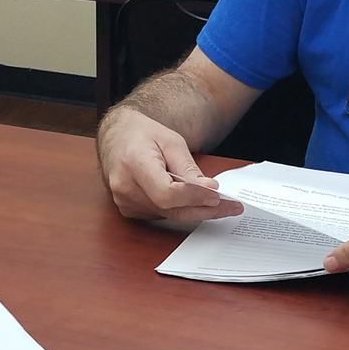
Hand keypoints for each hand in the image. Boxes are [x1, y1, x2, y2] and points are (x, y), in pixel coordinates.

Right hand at [96, 106, 242, 221]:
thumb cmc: (143, 134)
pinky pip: (161, 215)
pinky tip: (193, 201)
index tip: (217, 195)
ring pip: (168, 215)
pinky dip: (179, 209)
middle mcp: (125, 187)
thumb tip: (208, 189)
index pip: (166, 193)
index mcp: (134, 163)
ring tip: (218, 203)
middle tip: (231, 207)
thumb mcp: (171, 142)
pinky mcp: (128, 209)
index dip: (194, 197)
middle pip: (170, 209)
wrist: (117, 137)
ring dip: (195, 210)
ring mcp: (124, 201)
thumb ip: (188, 168)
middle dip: (204, 209)